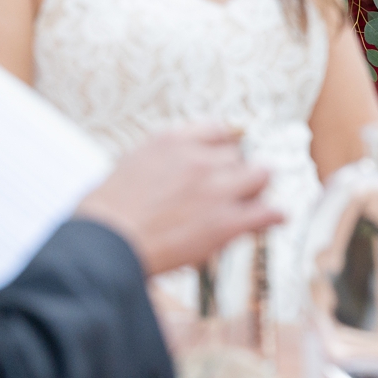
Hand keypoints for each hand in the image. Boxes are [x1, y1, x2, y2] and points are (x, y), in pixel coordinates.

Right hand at [74, 124, 282, 275]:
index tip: (224, 157)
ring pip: (259, 175)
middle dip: (235, 172)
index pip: (217, 130)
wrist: (101, 247)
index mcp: (172, 141)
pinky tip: (276, 218)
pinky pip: (266, 212)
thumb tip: (176, 172)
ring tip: (253, 200)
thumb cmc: (103, 216)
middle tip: (230, 188)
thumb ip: (162, 162)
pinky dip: (273, 216)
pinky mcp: (225, 221)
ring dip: (256, 188)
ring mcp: (215, 189)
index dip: (223, 147)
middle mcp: (199, 159)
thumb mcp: (129, 167)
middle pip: (238, 155)